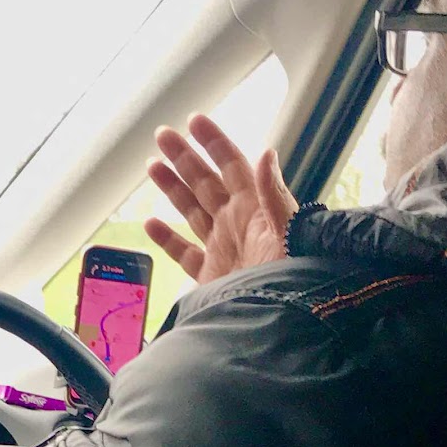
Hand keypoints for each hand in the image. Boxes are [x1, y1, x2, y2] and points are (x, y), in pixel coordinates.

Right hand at [144, 113, 297, 283]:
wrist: (281, 325)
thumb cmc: (294, 279)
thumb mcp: (288, 233)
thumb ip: (274, 194)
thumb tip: (265, 152)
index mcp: (255, 209)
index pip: (232, 166)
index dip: (214, 143)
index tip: (194, 121)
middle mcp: (237, 224)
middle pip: (206, 182)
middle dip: (185, 157)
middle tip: (163, 134)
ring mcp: (223, 249)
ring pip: (192, 211)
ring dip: (173, 188)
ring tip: (152, 165)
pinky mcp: (212, 276)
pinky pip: (185, 253)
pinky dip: (167, 239)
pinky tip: (151, 224)